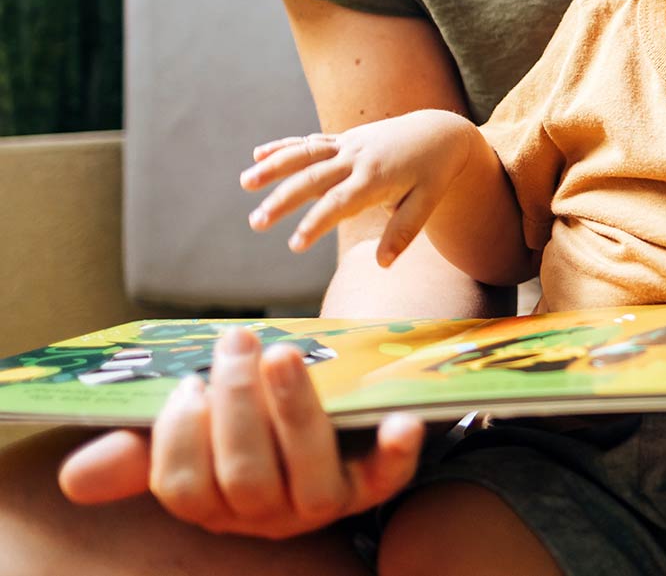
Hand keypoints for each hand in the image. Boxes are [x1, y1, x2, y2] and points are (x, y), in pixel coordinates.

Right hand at [57, 327, 423, 538]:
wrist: (329, 422)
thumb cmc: (250, 422)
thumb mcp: (196, 432)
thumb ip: (143, 450)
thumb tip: (75, 475)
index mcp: (217, 501)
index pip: (186, 487)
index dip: (180, 437)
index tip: (187, 383)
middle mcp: (268, 513)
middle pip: (245, 476)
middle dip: (237, 405)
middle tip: (238, 341)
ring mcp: (323, 500)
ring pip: (307, 475)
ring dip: (295, 411)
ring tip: (283, 353)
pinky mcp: (373, 482)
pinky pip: (387, 477)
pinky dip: (395, 451)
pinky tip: (401, 419)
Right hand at [242, 111, 473, 265]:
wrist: (440, 132)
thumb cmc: (433, 172)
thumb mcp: (427, 202)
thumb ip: (404, 231)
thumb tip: (383, 264)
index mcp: (376, 178)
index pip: (339, 203)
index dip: (316, 223)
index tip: (294, 244)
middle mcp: (357, 158)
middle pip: (313, 179)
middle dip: (283, 200)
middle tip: (256, 222)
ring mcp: (348, 145)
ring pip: (306, 154)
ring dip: (274, 166)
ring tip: (245, 183)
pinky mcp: (344, 139)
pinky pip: (311, 142)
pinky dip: (285, 146)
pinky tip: (258, 154)